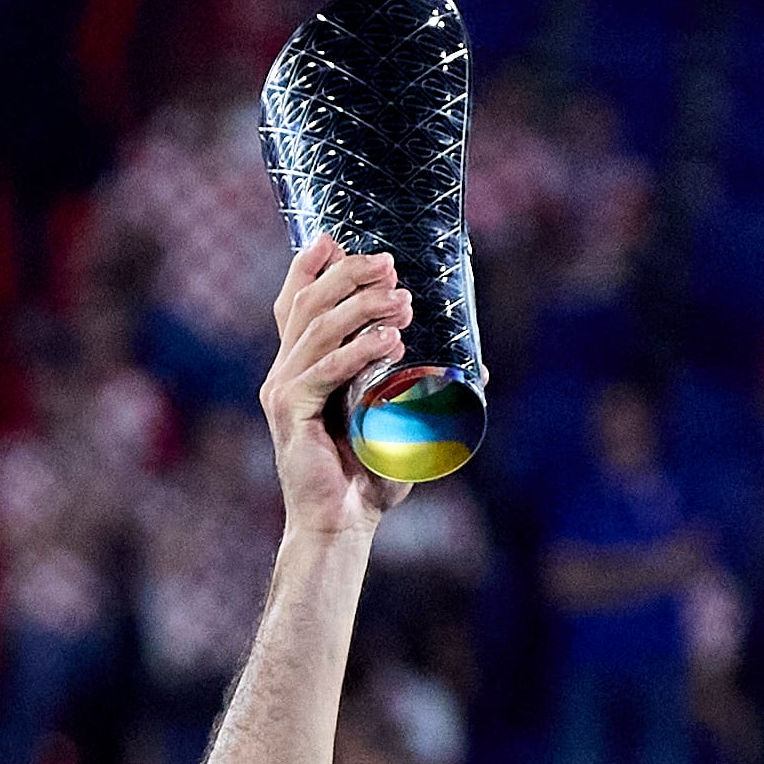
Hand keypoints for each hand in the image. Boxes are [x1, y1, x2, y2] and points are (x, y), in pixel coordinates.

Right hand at [260, 234, 414, 538]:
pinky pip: (323, 372)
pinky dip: (357, 352)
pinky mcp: (291, 414)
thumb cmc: (368, 477)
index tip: (336, 239)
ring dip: (362, 309)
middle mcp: (283, 374)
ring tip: (402, 303)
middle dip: (350, 277)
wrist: (341, 525)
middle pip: (308, 305)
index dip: (309, 267)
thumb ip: (427, 393)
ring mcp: (283, 392)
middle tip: (390, 267)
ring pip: (317, 330)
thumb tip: (481, 370)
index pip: (294, 304)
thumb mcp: (398, 423)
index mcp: (298, 368)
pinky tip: (390, 342)